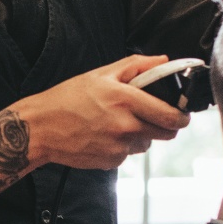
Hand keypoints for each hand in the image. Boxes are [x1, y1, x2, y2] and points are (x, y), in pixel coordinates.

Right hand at [9, 55, 192, 170]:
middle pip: (166, 133)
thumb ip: (136, 66)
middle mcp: (126, 126)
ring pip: (146, 143)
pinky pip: (128, 154)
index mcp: (126, 100)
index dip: (181, 115)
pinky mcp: (111, 161)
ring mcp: (119, 146)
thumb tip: (163, 61)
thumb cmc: (67, 99)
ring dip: (140, 135)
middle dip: (164, 125)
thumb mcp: (101, 74)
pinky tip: (103, 135)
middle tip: (153, 117)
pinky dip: (121, 146)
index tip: (182, 113)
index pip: (170, 114)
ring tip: (116, 123)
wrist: (40, 128)